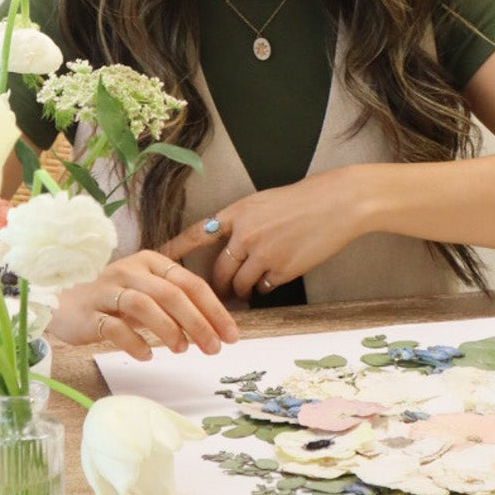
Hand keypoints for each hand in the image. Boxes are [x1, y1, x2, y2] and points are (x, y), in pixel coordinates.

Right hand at [49, 249, 239, 360]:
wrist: (59, 300)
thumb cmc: (110, 298)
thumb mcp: (145, 292)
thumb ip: (173, 304)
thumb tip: (210, 328)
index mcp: (150, 262)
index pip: (190, 283)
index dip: (214, 309)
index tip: (230, 335)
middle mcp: (129, 271)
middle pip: (171, 294)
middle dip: (198, 322)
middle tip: (213, 348)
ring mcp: (107, 290)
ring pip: (144, 305)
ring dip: (168, 329)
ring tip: (182, 350)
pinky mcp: (87, 312)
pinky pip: (113, 326)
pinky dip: (133, 342)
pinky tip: (146, 356)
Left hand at [164, 167, 366, 300]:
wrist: (338, 203)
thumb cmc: (305, 200)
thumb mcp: (265, 203)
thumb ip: (244, 223)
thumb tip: (230, 246)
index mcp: (238, 212)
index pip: (198, 233)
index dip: (176, 249)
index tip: (156, 258)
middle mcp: (245, 233)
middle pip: (218, 270)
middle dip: (217, 286)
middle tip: (219, 294)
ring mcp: (263, 253)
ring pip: (240, 284)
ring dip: (242, 290)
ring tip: (248, 289)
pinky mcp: (282, 269)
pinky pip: (264, 288)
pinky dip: (267, 286)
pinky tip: (277, 275)